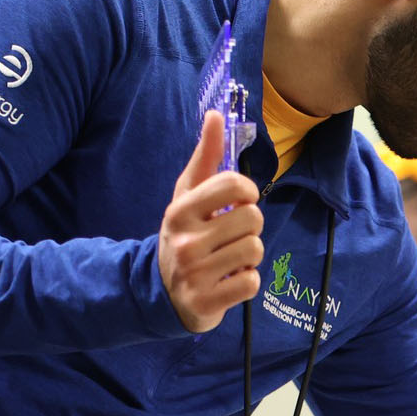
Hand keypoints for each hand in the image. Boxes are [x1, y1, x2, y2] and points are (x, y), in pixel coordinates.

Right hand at [160, 111, 264, 332]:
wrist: (161, 291)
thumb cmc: (185, 234)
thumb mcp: (188, 195)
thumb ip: (206, 156)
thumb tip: (215, 113)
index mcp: (181, 210)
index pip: (236, 185)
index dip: (248, 193)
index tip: (240, 202)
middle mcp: (185, 240)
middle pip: (253, 219)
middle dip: (250, 228)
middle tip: (231, 236)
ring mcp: (194, 273)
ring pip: (255, 250)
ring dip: (250, 256)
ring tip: (229, 258)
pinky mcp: (206, 302)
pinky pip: (251, 282)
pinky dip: (247, 282)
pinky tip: (228, 280)